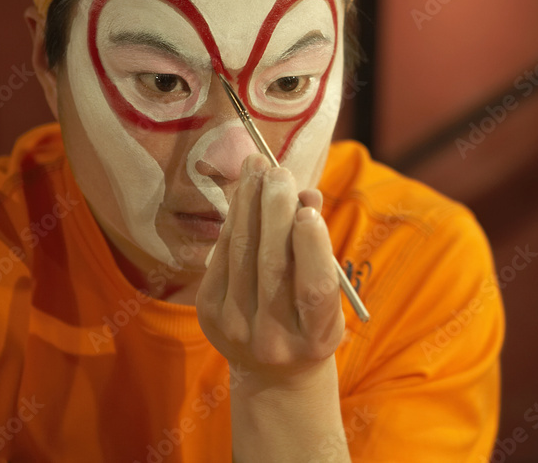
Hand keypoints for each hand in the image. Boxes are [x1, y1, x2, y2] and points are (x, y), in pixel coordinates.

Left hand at [196, 153, 345, 383]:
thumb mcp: (329, 296)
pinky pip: (222, 256)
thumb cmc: (310, 321)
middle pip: (271, 265)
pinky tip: (243, 194)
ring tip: (257, 167)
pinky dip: (234, 220)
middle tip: (280, 172)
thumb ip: (319, 249)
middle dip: (274, 211)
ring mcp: (235, 327)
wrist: (273, 372)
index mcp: (316, 337)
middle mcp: (273, 338)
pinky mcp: (208, 312)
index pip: (314, 290)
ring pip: (241, 253)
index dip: (311, 249)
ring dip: (249, 204)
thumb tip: (306, 196)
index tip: (308, 211)